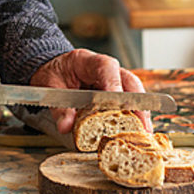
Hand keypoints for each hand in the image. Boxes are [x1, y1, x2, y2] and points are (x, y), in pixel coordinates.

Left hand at [29, 49, 150, 134]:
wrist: (53, 68)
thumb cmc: (54, 73)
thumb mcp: (49, 87)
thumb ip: (58, 107)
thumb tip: (66, 126)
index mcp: (88, 61)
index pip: (106, 68)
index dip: (114, 85)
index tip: (117, 104)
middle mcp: (106, 69)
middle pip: (129, 81)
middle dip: (137, 104)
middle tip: (141, 125)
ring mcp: (114, 80)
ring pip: (134, 92)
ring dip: (140, 112)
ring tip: (144, 132)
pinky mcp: (116, 92)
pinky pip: (129, 101)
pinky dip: (134, 116)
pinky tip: (138, 131)